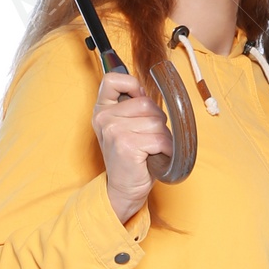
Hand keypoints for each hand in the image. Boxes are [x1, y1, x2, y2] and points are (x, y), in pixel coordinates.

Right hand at [92, 68, 170, 222]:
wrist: (123, 189)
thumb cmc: (130, 158)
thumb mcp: (125, 126)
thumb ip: (131, 105)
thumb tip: (145, 89)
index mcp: (101, 110)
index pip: (113, 79)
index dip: (132, 85)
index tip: (139, 101)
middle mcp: (104, 118)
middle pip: (146, 103)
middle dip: (156, 121)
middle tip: (148, 139)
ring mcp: (114, 131)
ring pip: (156, 121)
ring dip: (162, 137)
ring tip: (151, 150)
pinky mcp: (126, 145)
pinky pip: (160, 138)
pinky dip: (166, 149)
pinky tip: (157, 157)